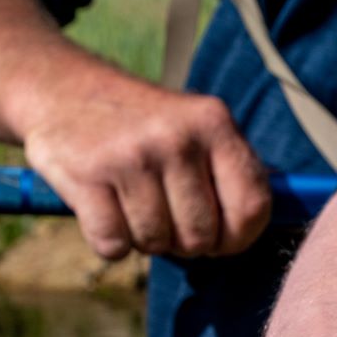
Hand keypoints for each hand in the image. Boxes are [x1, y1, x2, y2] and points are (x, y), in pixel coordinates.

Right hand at [10, 55, 271, 259]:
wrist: (59, 89)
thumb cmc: (142, 125)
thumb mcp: (195, 128)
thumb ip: (233, 173)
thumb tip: (278, 226)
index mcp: (214, 122)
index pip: (252, 208)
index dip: (237, 238)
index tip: (219, 237)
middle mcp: (176, 136)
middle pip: (201, 237)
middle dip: (184, 241)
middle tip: (164, 213)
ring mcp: (129, 156)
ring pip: (156, 243)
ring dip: (144, 239)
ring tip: (132, 202)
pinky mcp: (86, 176)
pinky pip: (114, 246)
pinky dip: (110, 242)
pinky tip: (104, 207)